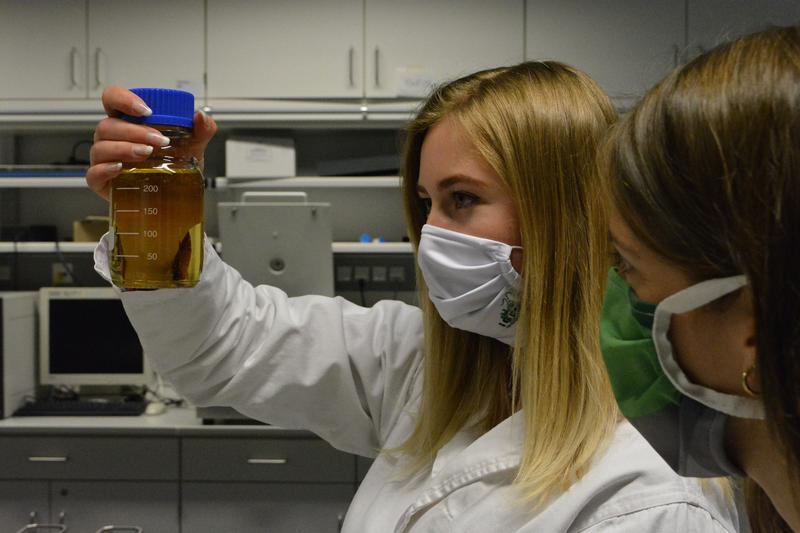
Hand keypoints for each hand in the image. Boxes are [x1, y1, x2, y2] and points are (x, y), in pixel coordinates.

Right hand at [86, 85, 217, 199]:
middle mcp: (112, 138)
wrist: (177, 198)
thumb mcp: (193, 147)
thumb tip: (202, 116)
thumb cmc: (177, 168)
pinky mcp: (102, 182)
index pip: (113, 99)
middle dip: (134, 131)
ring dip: (124, 148)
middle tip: (159, 140)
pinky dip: (105, 169)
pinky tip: (120, 168)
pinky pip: (93, 173)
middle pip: (108, 125)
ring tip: (147, 153)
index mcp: (128, 122)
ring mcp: (104, 159)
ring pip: (101, 146)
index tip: (146, 110)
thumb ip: (201, 131)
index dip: (123, 99)